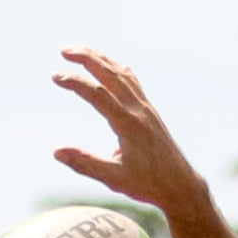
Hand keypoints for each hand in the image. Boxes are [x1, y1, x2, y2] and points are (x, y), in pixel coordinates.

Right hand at [53, 48, 206, 212]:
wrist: (182, 186)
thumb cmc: (148, 185)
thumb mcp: (113, 178)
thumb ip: (85, 163)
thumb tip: (56, 152)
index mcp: (129, 125)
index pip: (98, 94)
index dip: (76, 83)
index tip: (55, 76)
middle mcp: (139, 111)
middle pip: (110, 74)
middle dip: (87, 58)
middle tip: (64, 51)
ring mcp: (147, 109)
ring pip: (122, 75)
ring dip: (102, 60)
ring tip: (82, 51)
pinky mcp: (151, 113)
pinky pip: (134, 84)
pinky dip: (120, 71)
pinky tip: (116, 66)